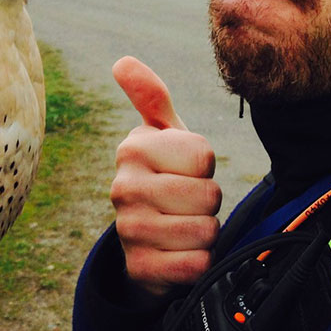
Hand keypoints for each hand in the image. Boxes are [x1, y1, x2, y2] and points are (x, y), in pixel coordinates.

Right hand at [109, 56, 221, 296]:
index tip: (186, 170)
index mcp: (131, 148)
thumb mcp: (163, 136)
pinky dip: (200, 262)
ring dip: (206, 232)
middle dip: (208, 201)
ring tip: (183, 226)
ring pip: (205, 230)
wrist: (147, 243)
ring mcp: (128, 230)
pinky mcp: (141, 269)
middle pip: (208, 195)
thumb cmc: (165, 177)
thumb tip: (122, 61)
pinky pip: (197, 264)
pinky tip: (180, 255)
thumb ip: (151, 97)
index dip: (205, 166)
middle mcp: (122, 187)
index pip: (203, 155)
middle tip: (187, 202)